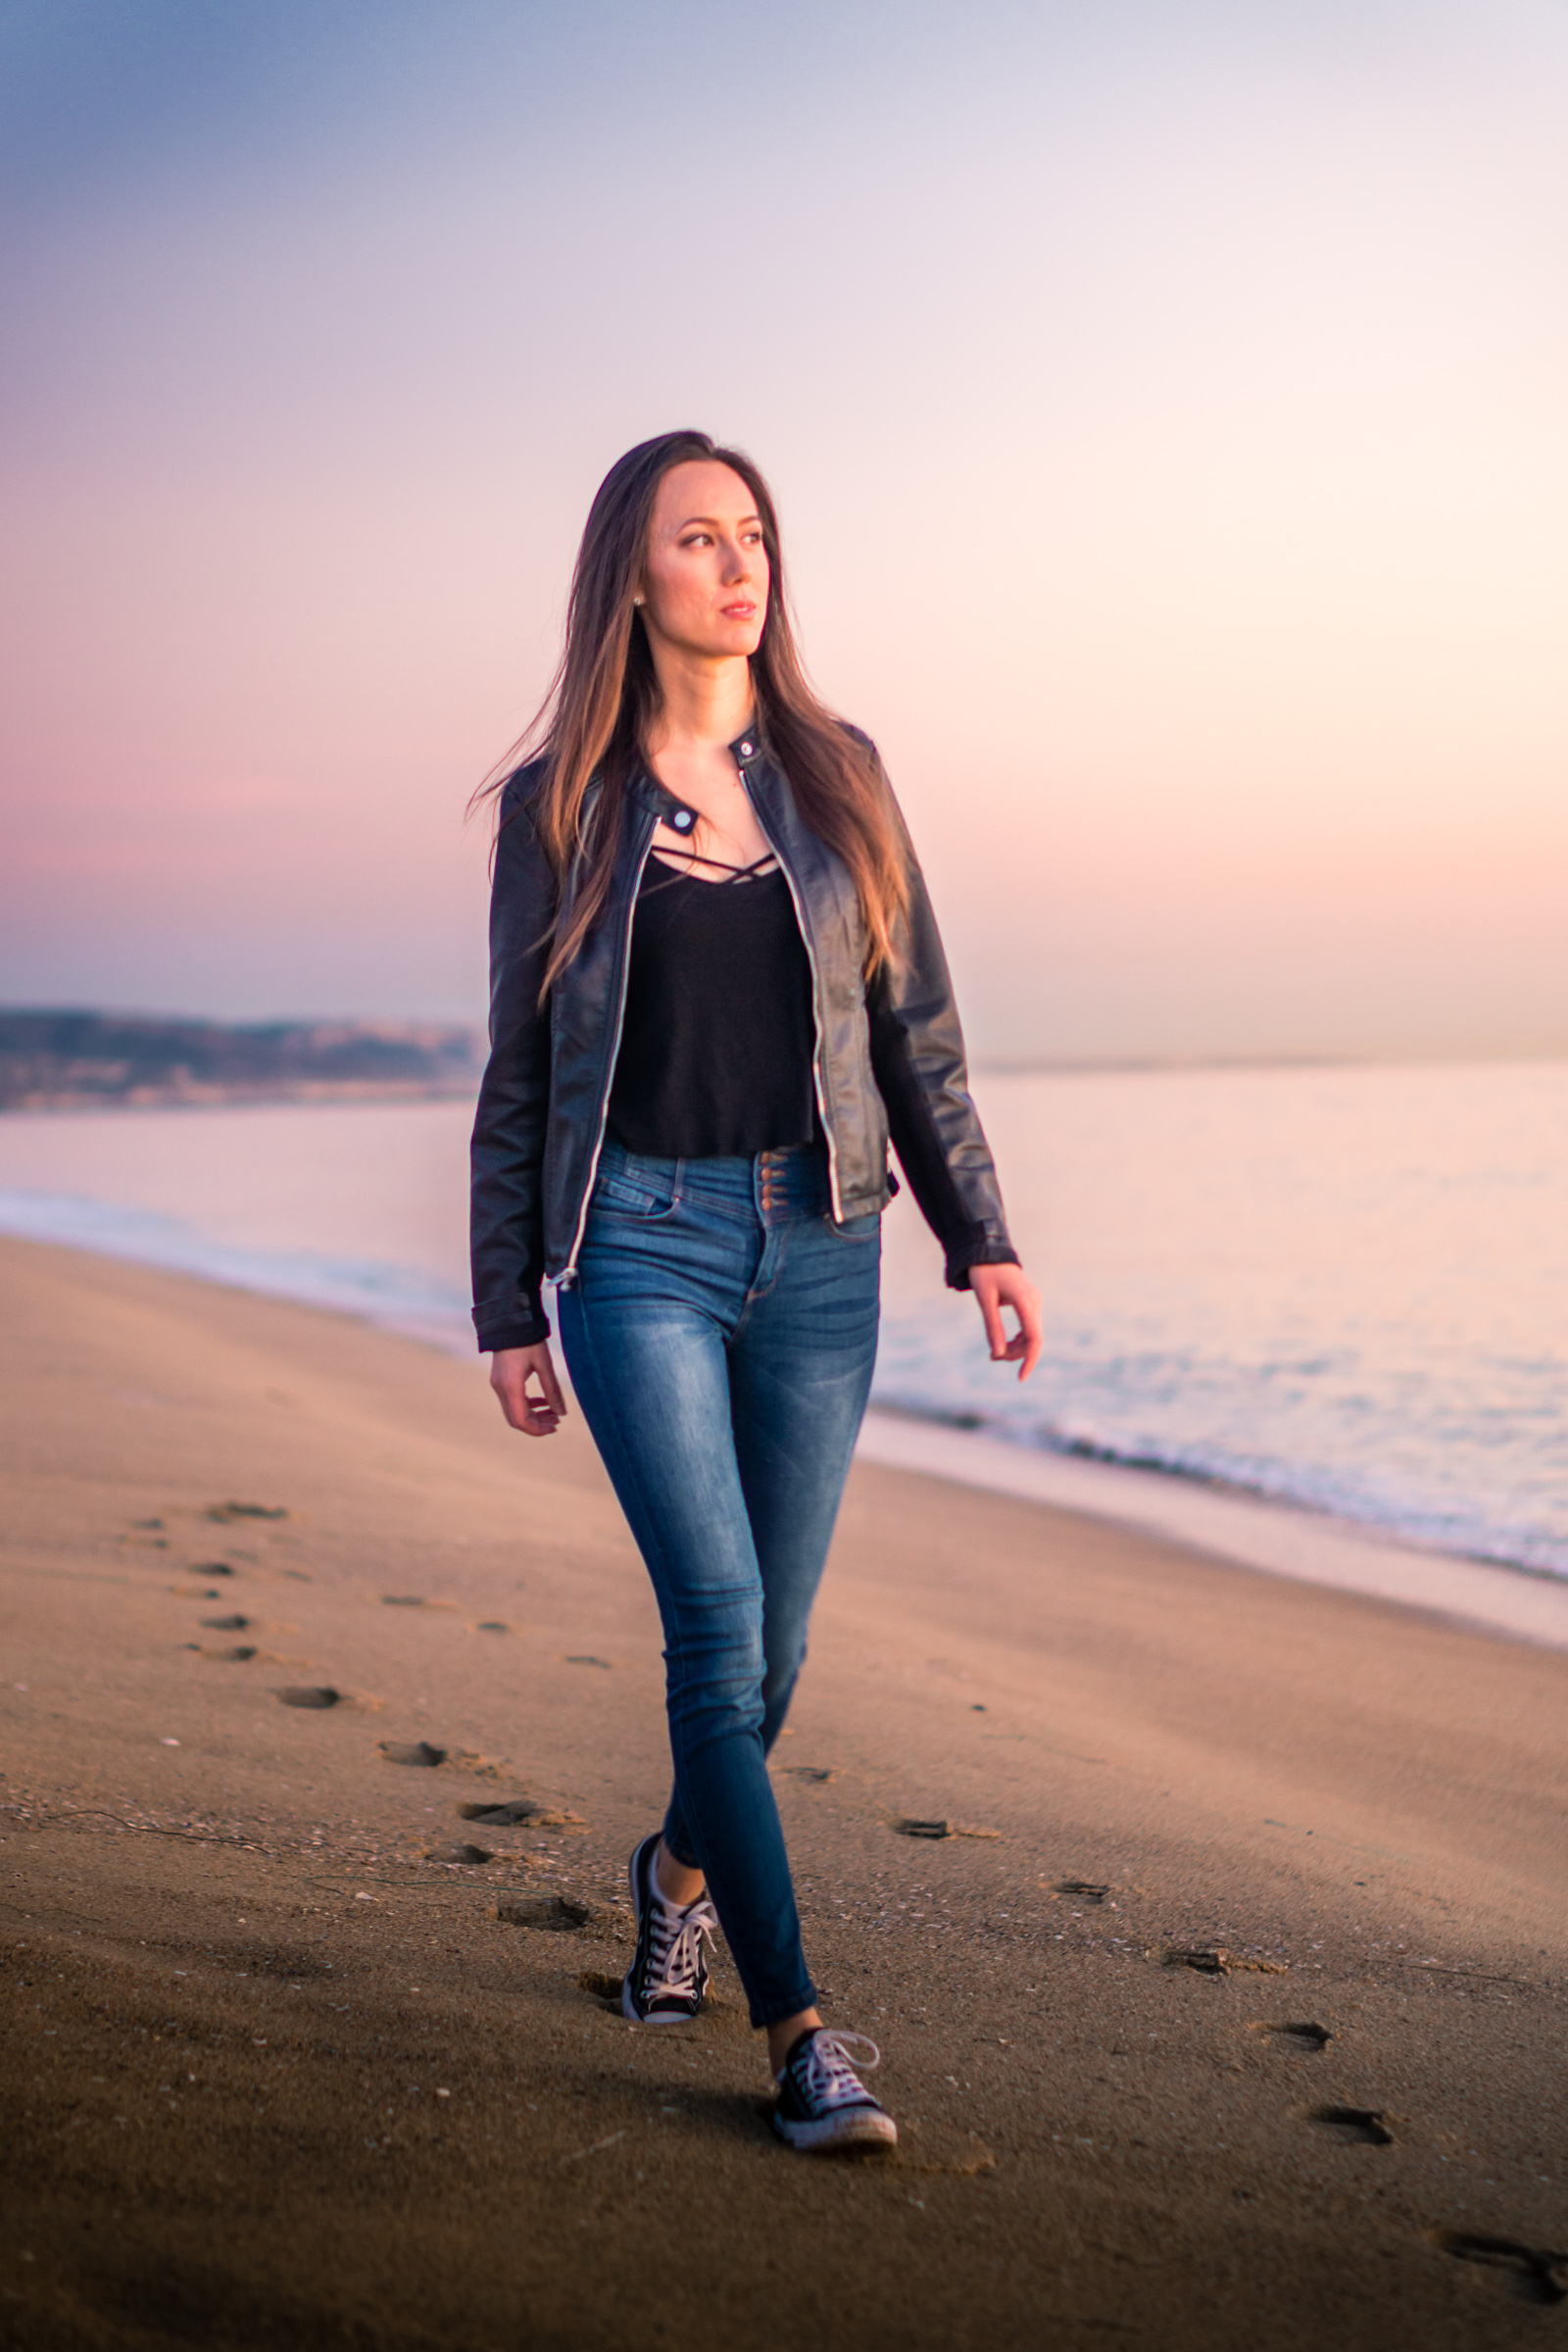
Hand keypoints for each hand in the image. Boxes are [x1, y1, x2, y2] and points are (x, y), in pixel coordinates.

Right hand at [489, 1342, 567, 1436]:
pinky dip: (527, 1405)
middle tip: (557, 1421)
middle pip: (516, 1419)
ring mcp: (498, 1384)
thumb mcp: (544, 1364)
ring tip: (554, 1413)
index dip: (538, 1429)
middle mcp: (500, 1388)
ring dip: (533, 1415)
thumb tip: (562, 1413)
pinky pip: (512, 1400)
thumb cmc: (529, 1340)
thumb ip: (552, 1390)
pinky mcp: (500, 1379)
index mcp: (510, 1386)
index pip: (520, 1420)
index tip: (555, 1426)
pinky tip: (543, 1401)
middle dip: (536, 1424)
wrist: (510, 1321)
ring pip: (513, 1411)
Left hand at [970, 1263, 1042, 1381]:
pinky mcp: (1030, 1303)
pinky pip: (1028, 1328)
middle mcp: (1035, 1303)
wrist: (988, 1252)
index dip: (1029, 1360)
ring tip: (994, 1354)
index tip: (1020, 1378)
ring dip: (1015, 1348)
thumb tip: (998, 1353)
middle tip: (992, 1357)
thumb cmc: (984, 1273)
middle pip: (1032, 1340)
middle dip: (1015, 1354)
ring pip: (1031, 1335)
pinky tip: (1003, 1345)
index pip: (1034, 1339)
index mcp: (1025, 1301)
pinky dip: (1017, 1339)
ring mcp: (1034, 1302)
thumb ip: (992, 1326)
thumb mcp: (984, 1300)